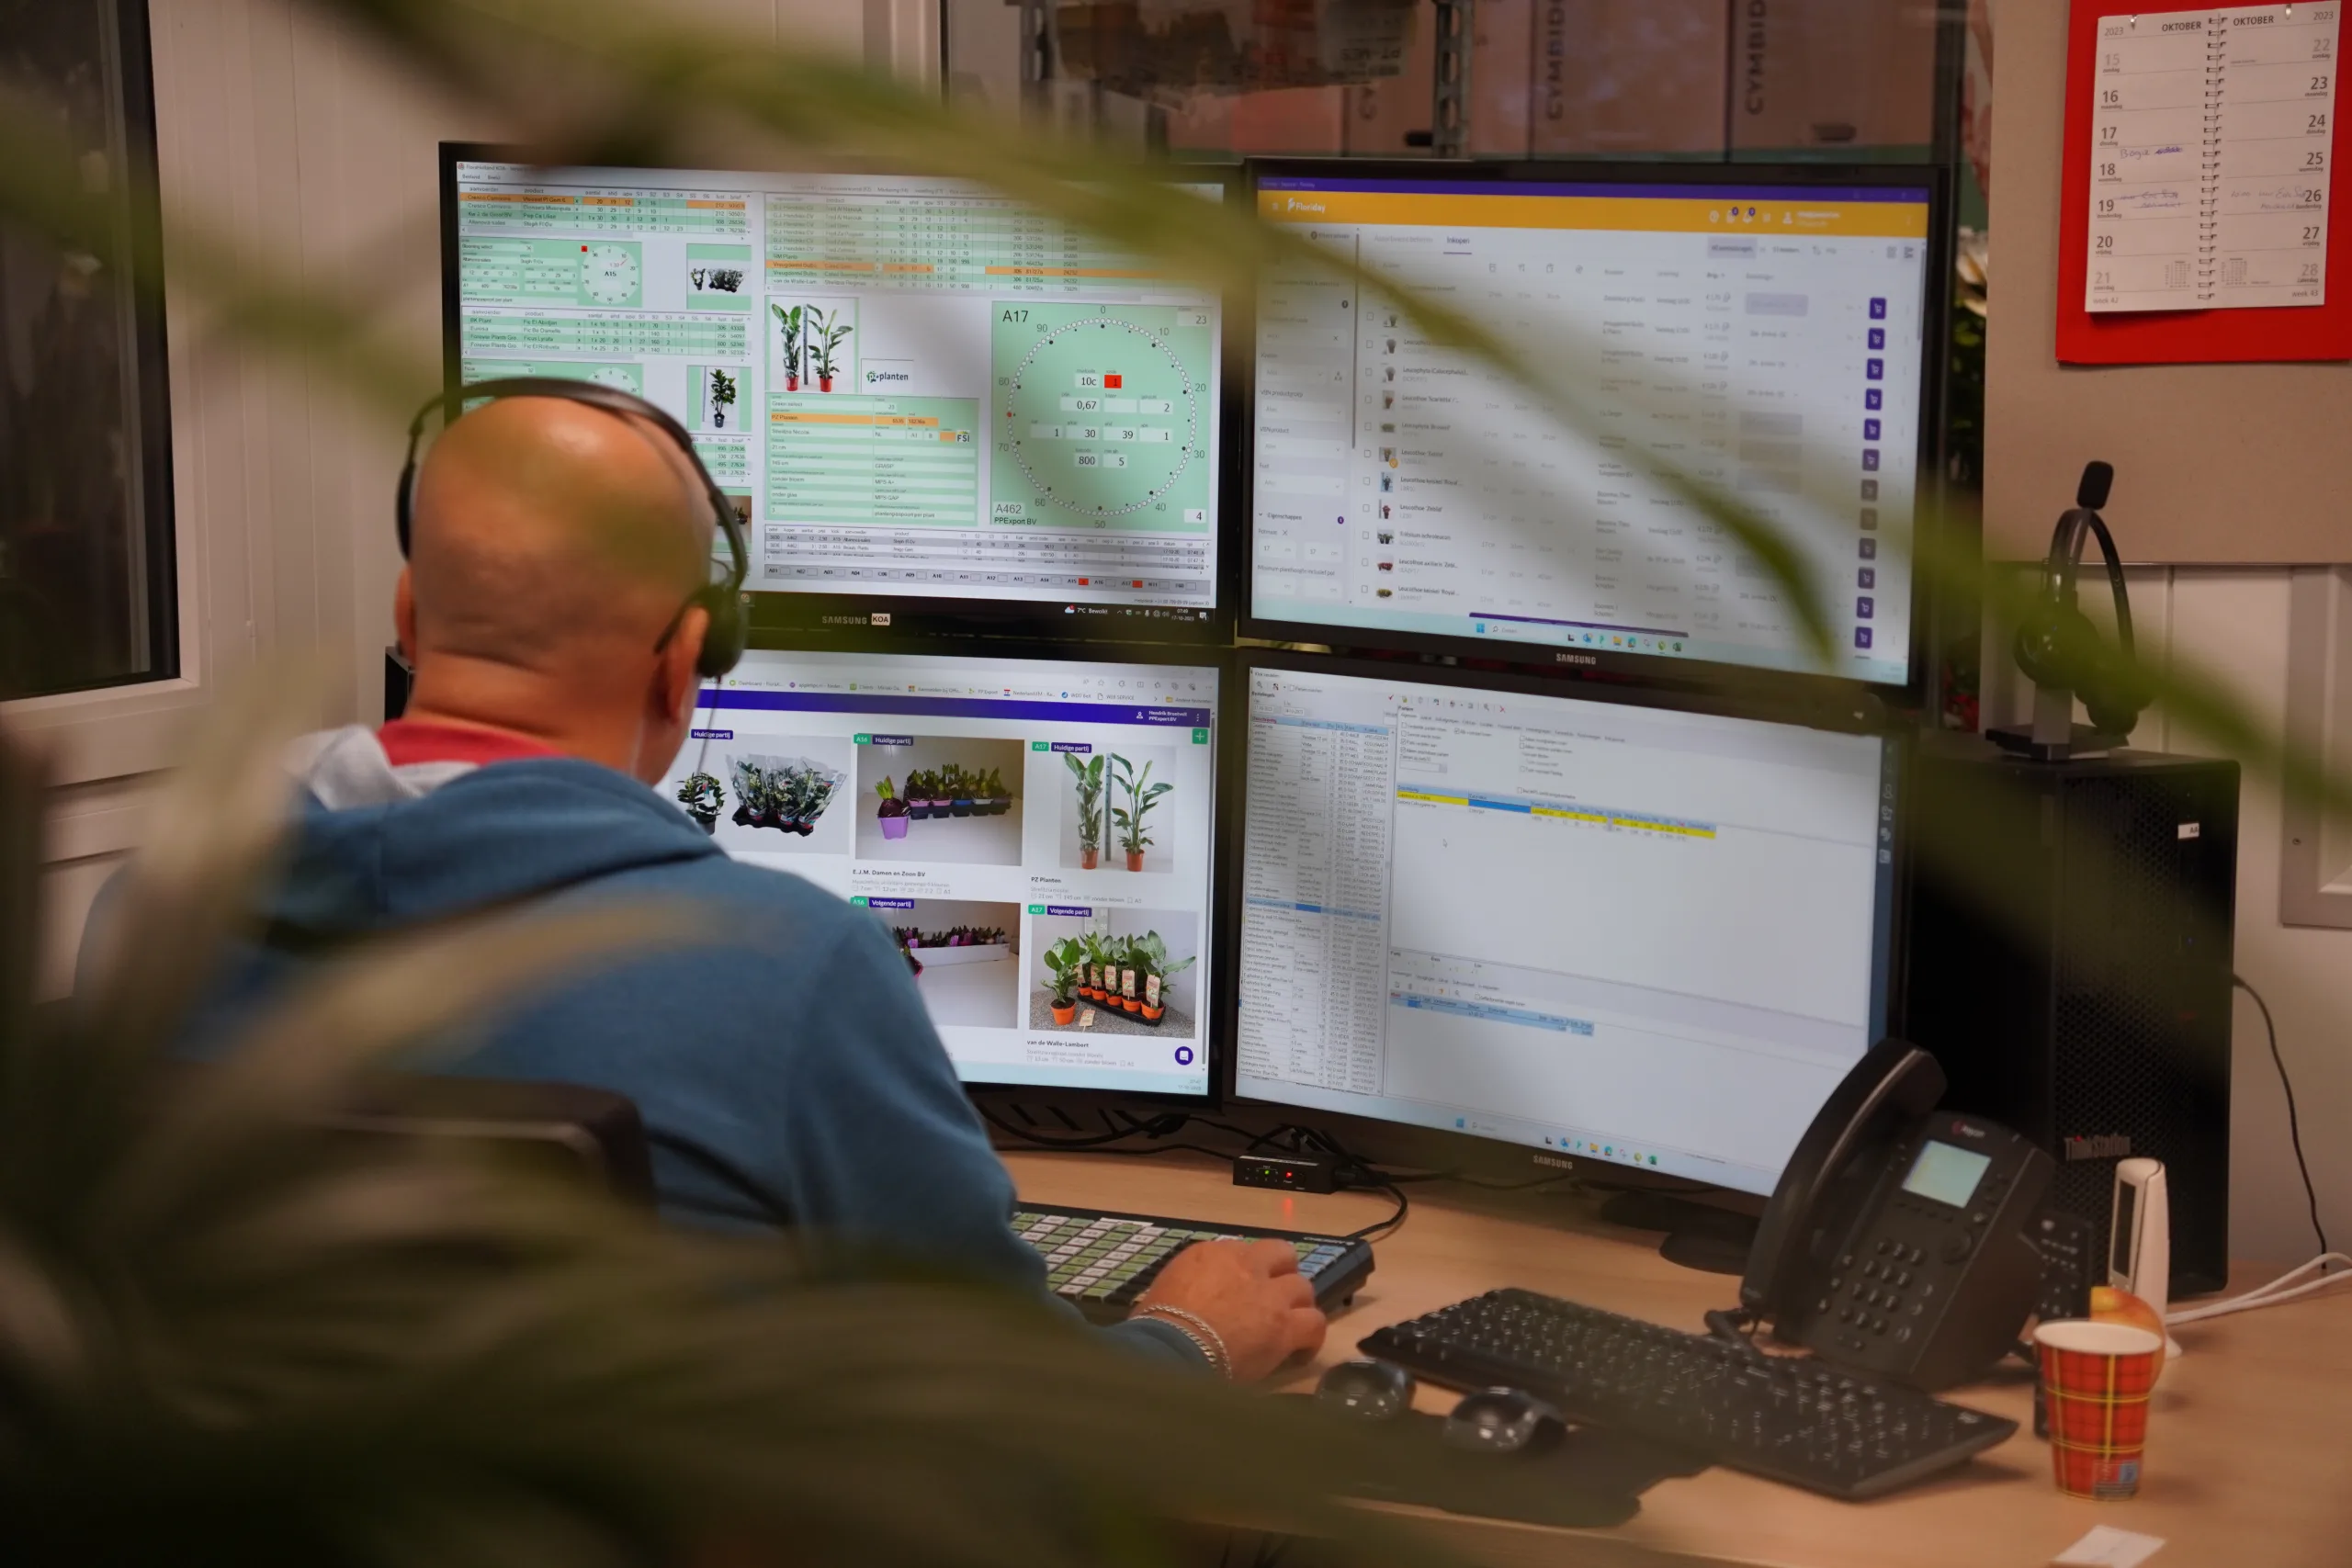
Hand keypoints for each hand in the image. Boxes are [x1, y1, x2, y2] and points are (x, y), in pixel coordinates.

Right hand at [1136, 1238, 1325, 1381]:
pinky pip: (1314, 1323)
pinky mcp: (1285, 1325)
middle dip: (1281, 1273)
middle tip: (1275, 1298)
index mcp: (1209, 1254)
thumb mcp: (1162, 1293)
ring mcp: (1269, 1293)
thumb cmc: (1155, 1327)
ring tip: (1290, 1325)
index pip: (1241, 1251)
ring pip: (1303, 1286)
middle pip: (1280, 1254)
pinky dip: (1311, 1337)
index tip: (1240, 1291)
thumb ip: (1184, 1290)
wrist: (1171, 1349)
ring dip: (1298, 1304)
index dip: (1246, 1271)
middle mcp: (1245, 1264)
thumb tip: (1185, 1307)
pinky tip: (1301, 1351)